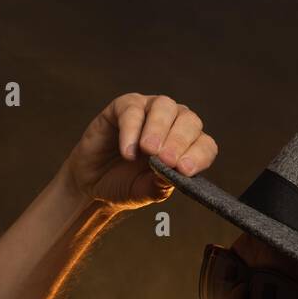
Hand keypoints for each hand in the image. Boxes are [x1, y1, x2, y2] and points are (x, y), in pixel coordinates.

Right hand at [61, 93, 218, 208]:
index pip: (204, 144)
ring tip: (149, 151)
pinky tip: (128, 151)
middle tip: (166, 160)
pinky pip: (133, 109)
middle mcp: (173, 124)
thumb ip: (160, 185)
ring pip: (164, 106)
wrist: (93, 184)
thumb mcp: (146, 192)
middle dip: (180, 140)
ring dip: (159, 128)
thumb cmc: (126, 186)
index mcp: (186, 146)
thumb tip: (173, 174)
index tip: (185, 170)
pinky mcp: (123, 107)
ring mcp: (149, 111)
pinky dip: (132, 129)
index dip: (199, 155)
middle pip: (189, 120)